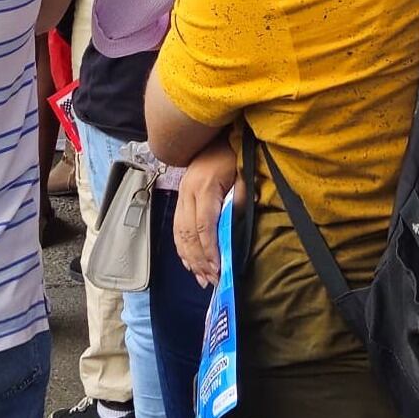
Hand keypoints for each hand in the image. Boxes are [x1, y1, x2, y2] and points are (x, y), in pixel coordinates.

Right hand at [173, 141, 240, 286]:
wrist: (210, 137)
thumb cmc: (229, 155)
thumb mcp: (241, 174)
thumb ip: (239, 199)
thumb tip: (234, 226)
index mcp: (203, 188)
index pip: (205, 226)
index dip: (211, 250)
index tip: (219, 268)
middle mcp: (187, 194)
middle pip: (189, 235)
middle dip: (201, 260)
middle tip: (213, 280)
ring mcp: (180, 197)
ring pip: (180, 235)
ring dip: (190, 259)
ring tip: (202, 278)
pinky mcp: (179, 200)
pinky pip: (177, 229)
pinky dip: (182, 249)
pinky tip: (190, 264)